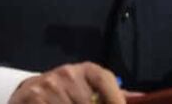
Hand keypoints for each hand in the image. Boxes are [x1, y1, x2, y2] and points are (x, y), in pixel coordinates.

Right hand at [8, 62, 124, 103]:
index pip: (106, 80)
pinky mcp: (33, 98)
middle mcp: (68, 73)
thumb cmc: (66, 92)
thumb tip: (142, 98)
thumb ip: (113, 94)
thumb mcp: (88, 88)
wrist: (28, 93)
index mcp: (86, 70)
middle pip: (89, 102)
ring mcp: (49, 86)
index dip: (116, 98)